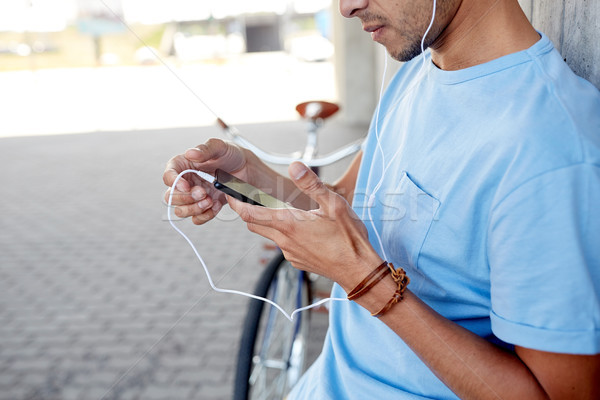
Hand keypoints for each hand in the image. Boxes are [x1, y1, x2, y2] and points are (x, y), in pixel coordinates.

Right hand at [163, 138, 247, 224]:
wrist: (246, 169)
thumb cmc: (230, 155)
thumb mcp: (220, 147)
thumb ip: (206, 149)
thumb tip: (190, 153)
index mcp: (183, 165)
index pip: (168, 176)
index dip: (173, 182)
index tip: (186, 186)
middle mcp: (185, 182)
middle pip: (170, 197)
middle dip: (186, 198)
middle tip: (203, 193)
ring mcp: (193, 196)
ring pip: (181, 211)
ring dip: (194, 209)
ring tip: (210, 200)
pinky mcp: (203, 207)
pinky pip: (196, 219)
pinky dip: (205, 216)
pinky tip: (216, 205)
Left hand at [229, 161, 382, 290]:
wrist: (359, 271)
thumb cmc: (349, 238)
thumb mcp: (333, 204)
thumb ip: (311, 184)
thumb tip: (294, 166)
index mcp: (289, 224)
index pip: (250, 213)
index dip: (236, 202)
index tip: (228, 192)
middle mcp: (284, 241)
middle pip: (254, 224)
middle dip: (249, 209)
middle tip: (250, 195)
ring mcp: (290, 254)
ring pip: (269, 234)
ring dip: (269, 221)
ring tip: (281, 208)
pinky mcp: (298, 261)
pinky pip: (283, 245)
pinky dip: (283, 233)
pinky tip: (302, 227)